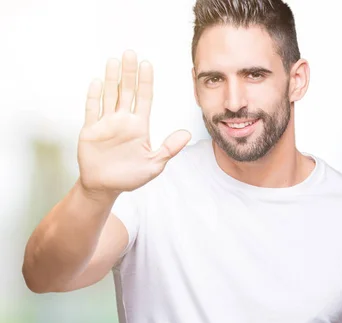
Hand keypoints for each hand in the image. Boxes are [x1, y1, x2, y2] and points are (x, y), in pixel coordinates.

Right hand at [77, 50, 190, 197]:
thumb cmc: (130, 176)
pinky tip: (96, 82)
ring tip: (113, 60)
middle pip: (127, 91)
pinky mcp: (91, 130)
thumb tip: (186, 134)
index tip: (147, 64)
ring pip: (109, 95)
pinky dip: (93, 96)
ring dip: (111, 78)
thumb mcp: (154, 164)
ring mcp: (106, 124)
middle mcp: (123, 121)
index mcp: (139, 126)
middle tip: (130, 53)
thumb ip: (169, 148)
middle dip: (129, 73)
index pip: (144, 98)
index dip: (146, 81)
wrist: (105, 187)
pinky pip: (92, 109)